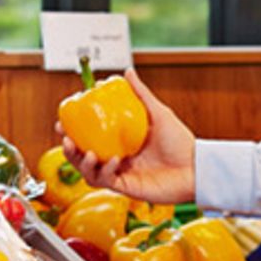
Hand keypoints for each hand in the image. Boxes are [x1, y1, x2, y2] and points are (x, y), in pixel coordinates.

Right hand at [59, 68, 196, 203]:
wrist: (196, 168)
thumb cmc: (181, 142)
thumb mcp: (158, 113)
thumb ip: (141, 94)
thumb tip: (126, 72)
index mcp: (121, 142)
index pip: (90, 137)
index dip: (73, 131)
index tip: (64, 120)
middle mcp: (118, 159)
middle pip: (82, 157)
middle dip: (68, 150)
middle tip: (65, 138)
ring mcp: (121, 174)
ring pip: (89, 172)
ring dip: (81, 162)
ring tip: (83, 151)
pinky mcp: (127, 188)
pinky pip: (106, 181)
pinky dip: (105, 170)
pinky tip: (113, 160)